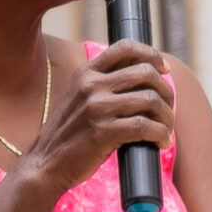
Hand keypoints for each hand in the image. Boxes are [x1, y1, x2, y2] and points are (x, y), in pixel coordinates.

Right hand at [21, 41, 173, 193]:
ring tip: (165, 129)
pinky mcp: (104, 132)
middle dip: (165, 91)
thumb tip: (142, 79)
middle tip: (167, 108)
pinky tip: (160, 142)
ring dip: (166, 116)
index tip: (164, 69)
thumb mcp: (77, 98)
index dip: (151, 55)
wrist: (44, 164)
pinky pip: (145, 126)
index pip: (125, 48)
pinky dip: (160, 134)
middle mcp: (91, 85)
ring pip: (150, 100)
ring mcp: (97, 108)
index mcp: (85, 73)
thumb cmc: (67, 134)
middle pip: (146, 73)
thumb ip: (101, 85)